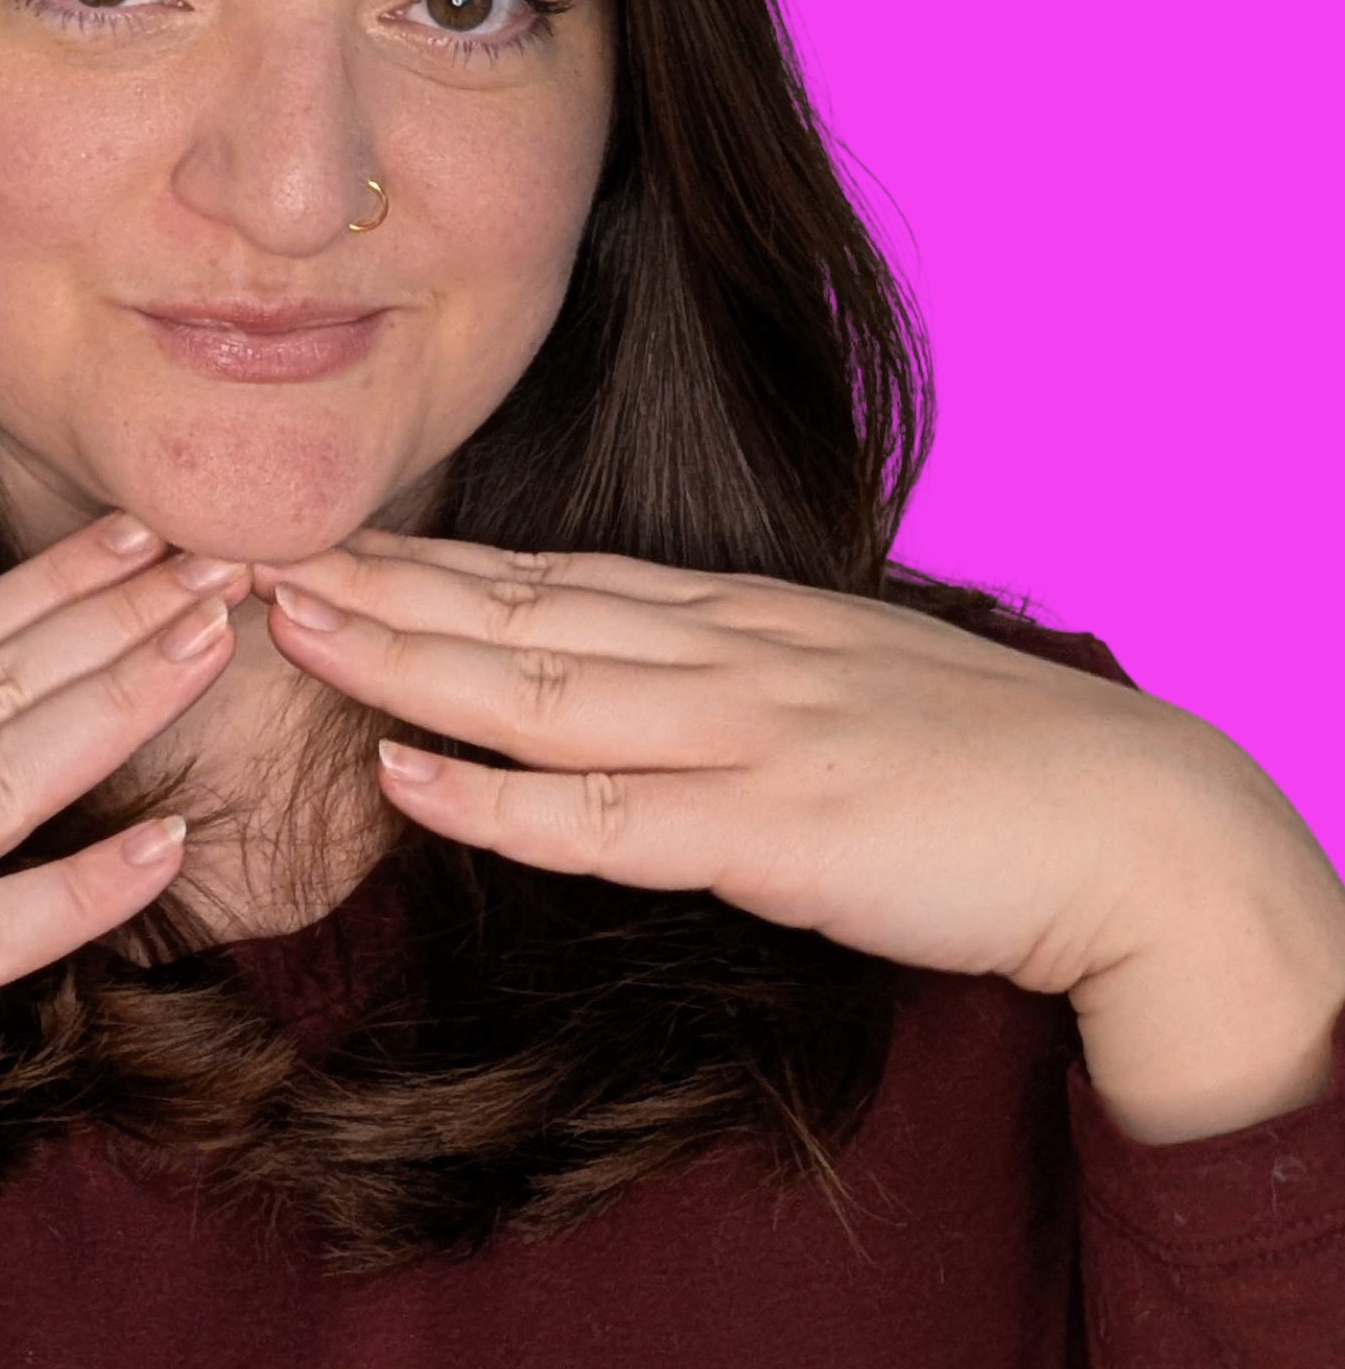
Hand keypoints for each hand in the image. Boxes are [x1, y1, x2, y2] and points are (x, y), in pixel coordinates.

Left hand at [261, 532, 1344, 1141]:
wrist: (1128, 823)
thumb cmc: (984, 774)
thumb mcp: (837, 698)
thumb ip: (736, 689)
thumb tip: (646, 689)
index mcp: (734, 623)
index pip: (547, 575)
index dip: (422, 557)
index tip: (315, 537)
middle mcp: (720, 656)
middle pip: (511, 608)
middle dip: (372, 581)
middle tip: (240, 550)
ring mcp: (741, 736)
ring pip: (532, 685)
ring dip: (399, 652)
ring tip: (284, 620)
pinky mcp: (771, 831)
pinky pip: (605, 813)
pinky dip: (492, 794)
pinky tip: (404, 773)